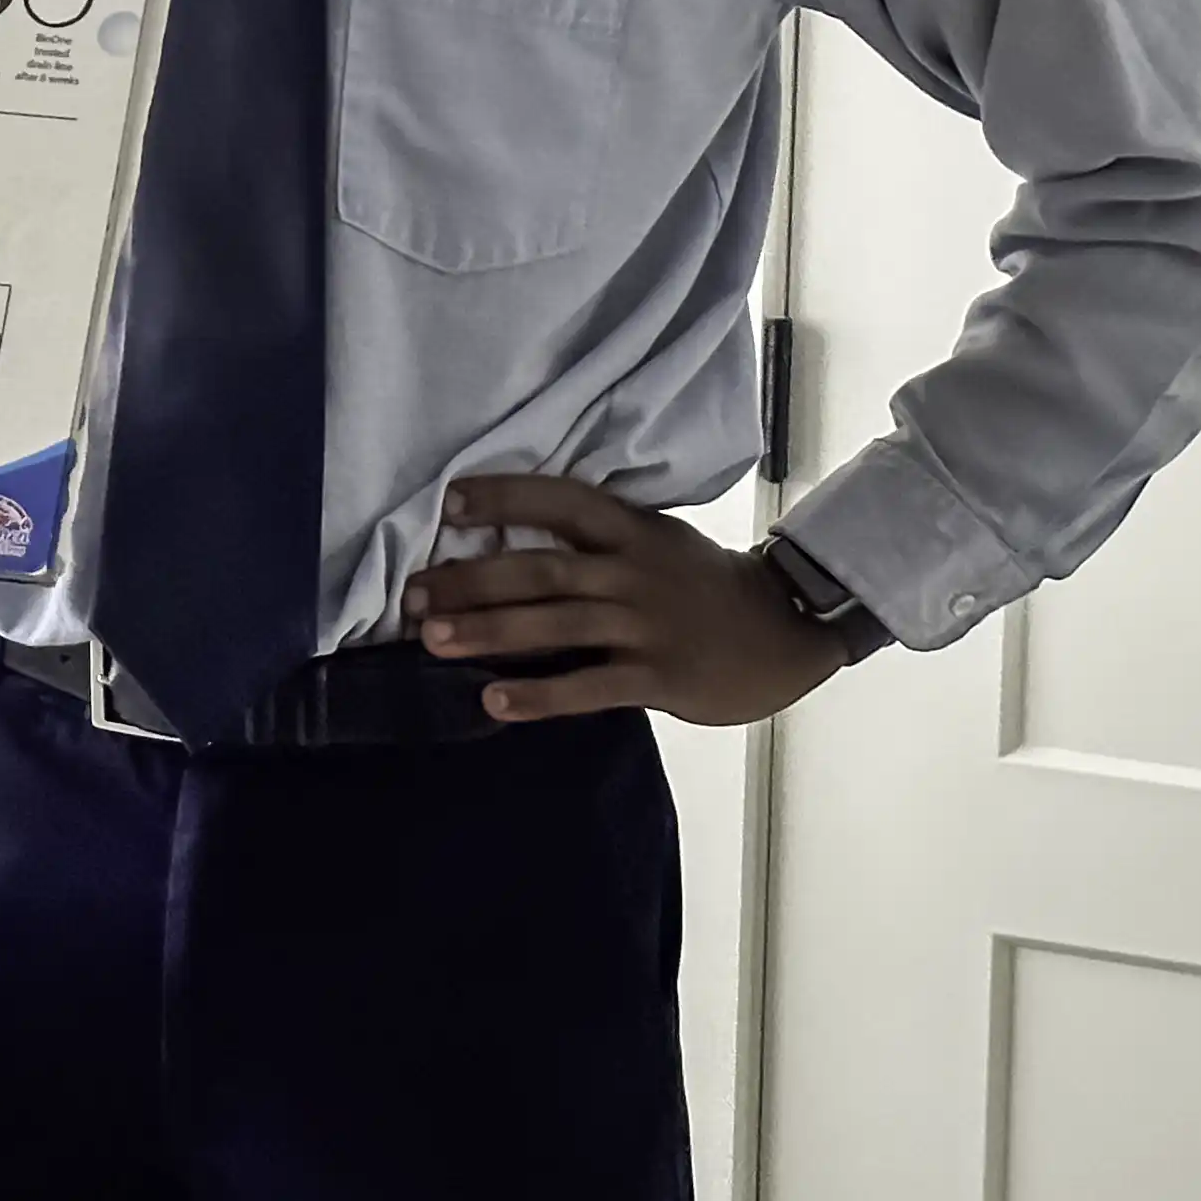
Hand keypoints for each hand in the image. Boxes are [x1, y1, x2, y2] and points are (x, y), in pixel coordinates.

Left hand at [403, 473, 849, 727]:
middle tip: (412, 596)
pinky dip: (539, 694)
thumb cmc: (703, 584)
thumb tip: (510, 541)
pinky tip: (493, 702)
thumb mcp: (656, 541)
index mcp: (631, 531)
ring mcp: (647, 626)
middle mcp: (633, 572)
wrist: (788, 630)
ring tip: (432, 641)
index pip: (562, 501)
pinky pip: (589, 686)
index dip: (505, 498)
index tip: (449, 502)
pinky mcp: (660, 677)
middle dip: (471, 580)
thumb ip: (599, 541)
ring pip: (556, 625)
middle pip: (542, 570)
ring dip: (489, 632)